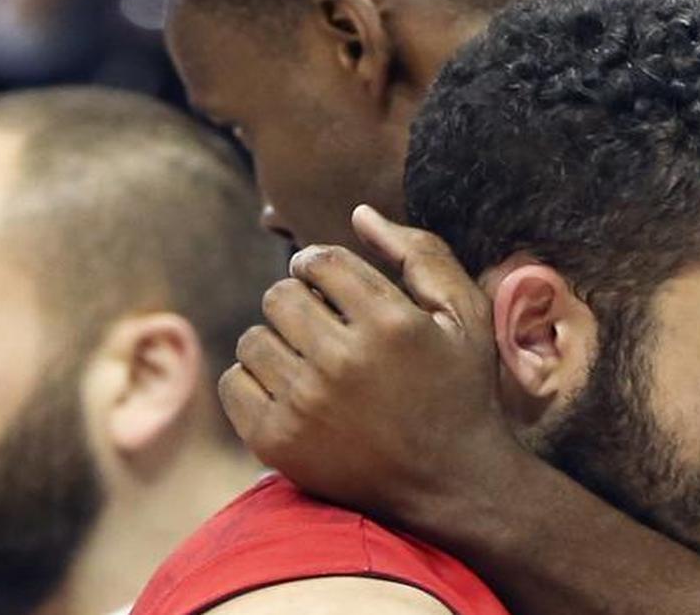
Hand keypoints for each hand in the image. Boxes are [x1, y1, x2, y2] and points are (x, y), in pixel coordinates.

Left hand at [219, 206, 518, 521]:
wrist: (452, 484)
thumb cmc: (461, 391)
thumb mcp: (465, 316)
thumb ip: (422, 254)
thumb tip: (359, 214)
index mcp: (390, 323)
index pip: (320, 261)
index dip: (318, 263)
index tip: (327, 282)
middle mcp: (344, 362)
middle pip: (279, 295)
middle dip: (298, 300)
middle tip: (323, 324)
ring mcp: (306, 406)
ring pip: (253, 339)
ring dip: (278, 342)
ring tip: (311, 361)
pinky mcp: (277, 442)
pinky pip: (234, 384)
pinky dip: (256, 382)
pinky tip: (293, 391)